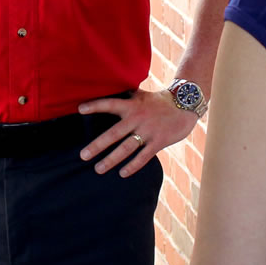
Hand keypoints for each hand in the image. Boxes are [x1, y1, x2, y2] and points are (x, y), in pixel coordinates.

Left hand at [78, 88, 198, 177]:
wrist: (185, 104)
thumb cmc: (159, 101)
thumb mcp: (141, 95)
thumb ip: (125, 97)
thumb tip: (107, 90)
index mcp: (132, 106)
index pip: (110, 104)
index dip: (95, 106)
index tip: (80, 109)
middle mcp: (138, 118)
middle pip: (114, 134)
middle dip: (98, 145)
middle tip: (83, 155)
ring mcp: (148, 131)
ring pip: (127, 148)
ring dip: (112, 160)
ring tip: (98, 169)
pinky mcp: (159, 141)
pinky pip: (144, 156)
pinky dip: (133, 165)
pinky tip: (122, 173)